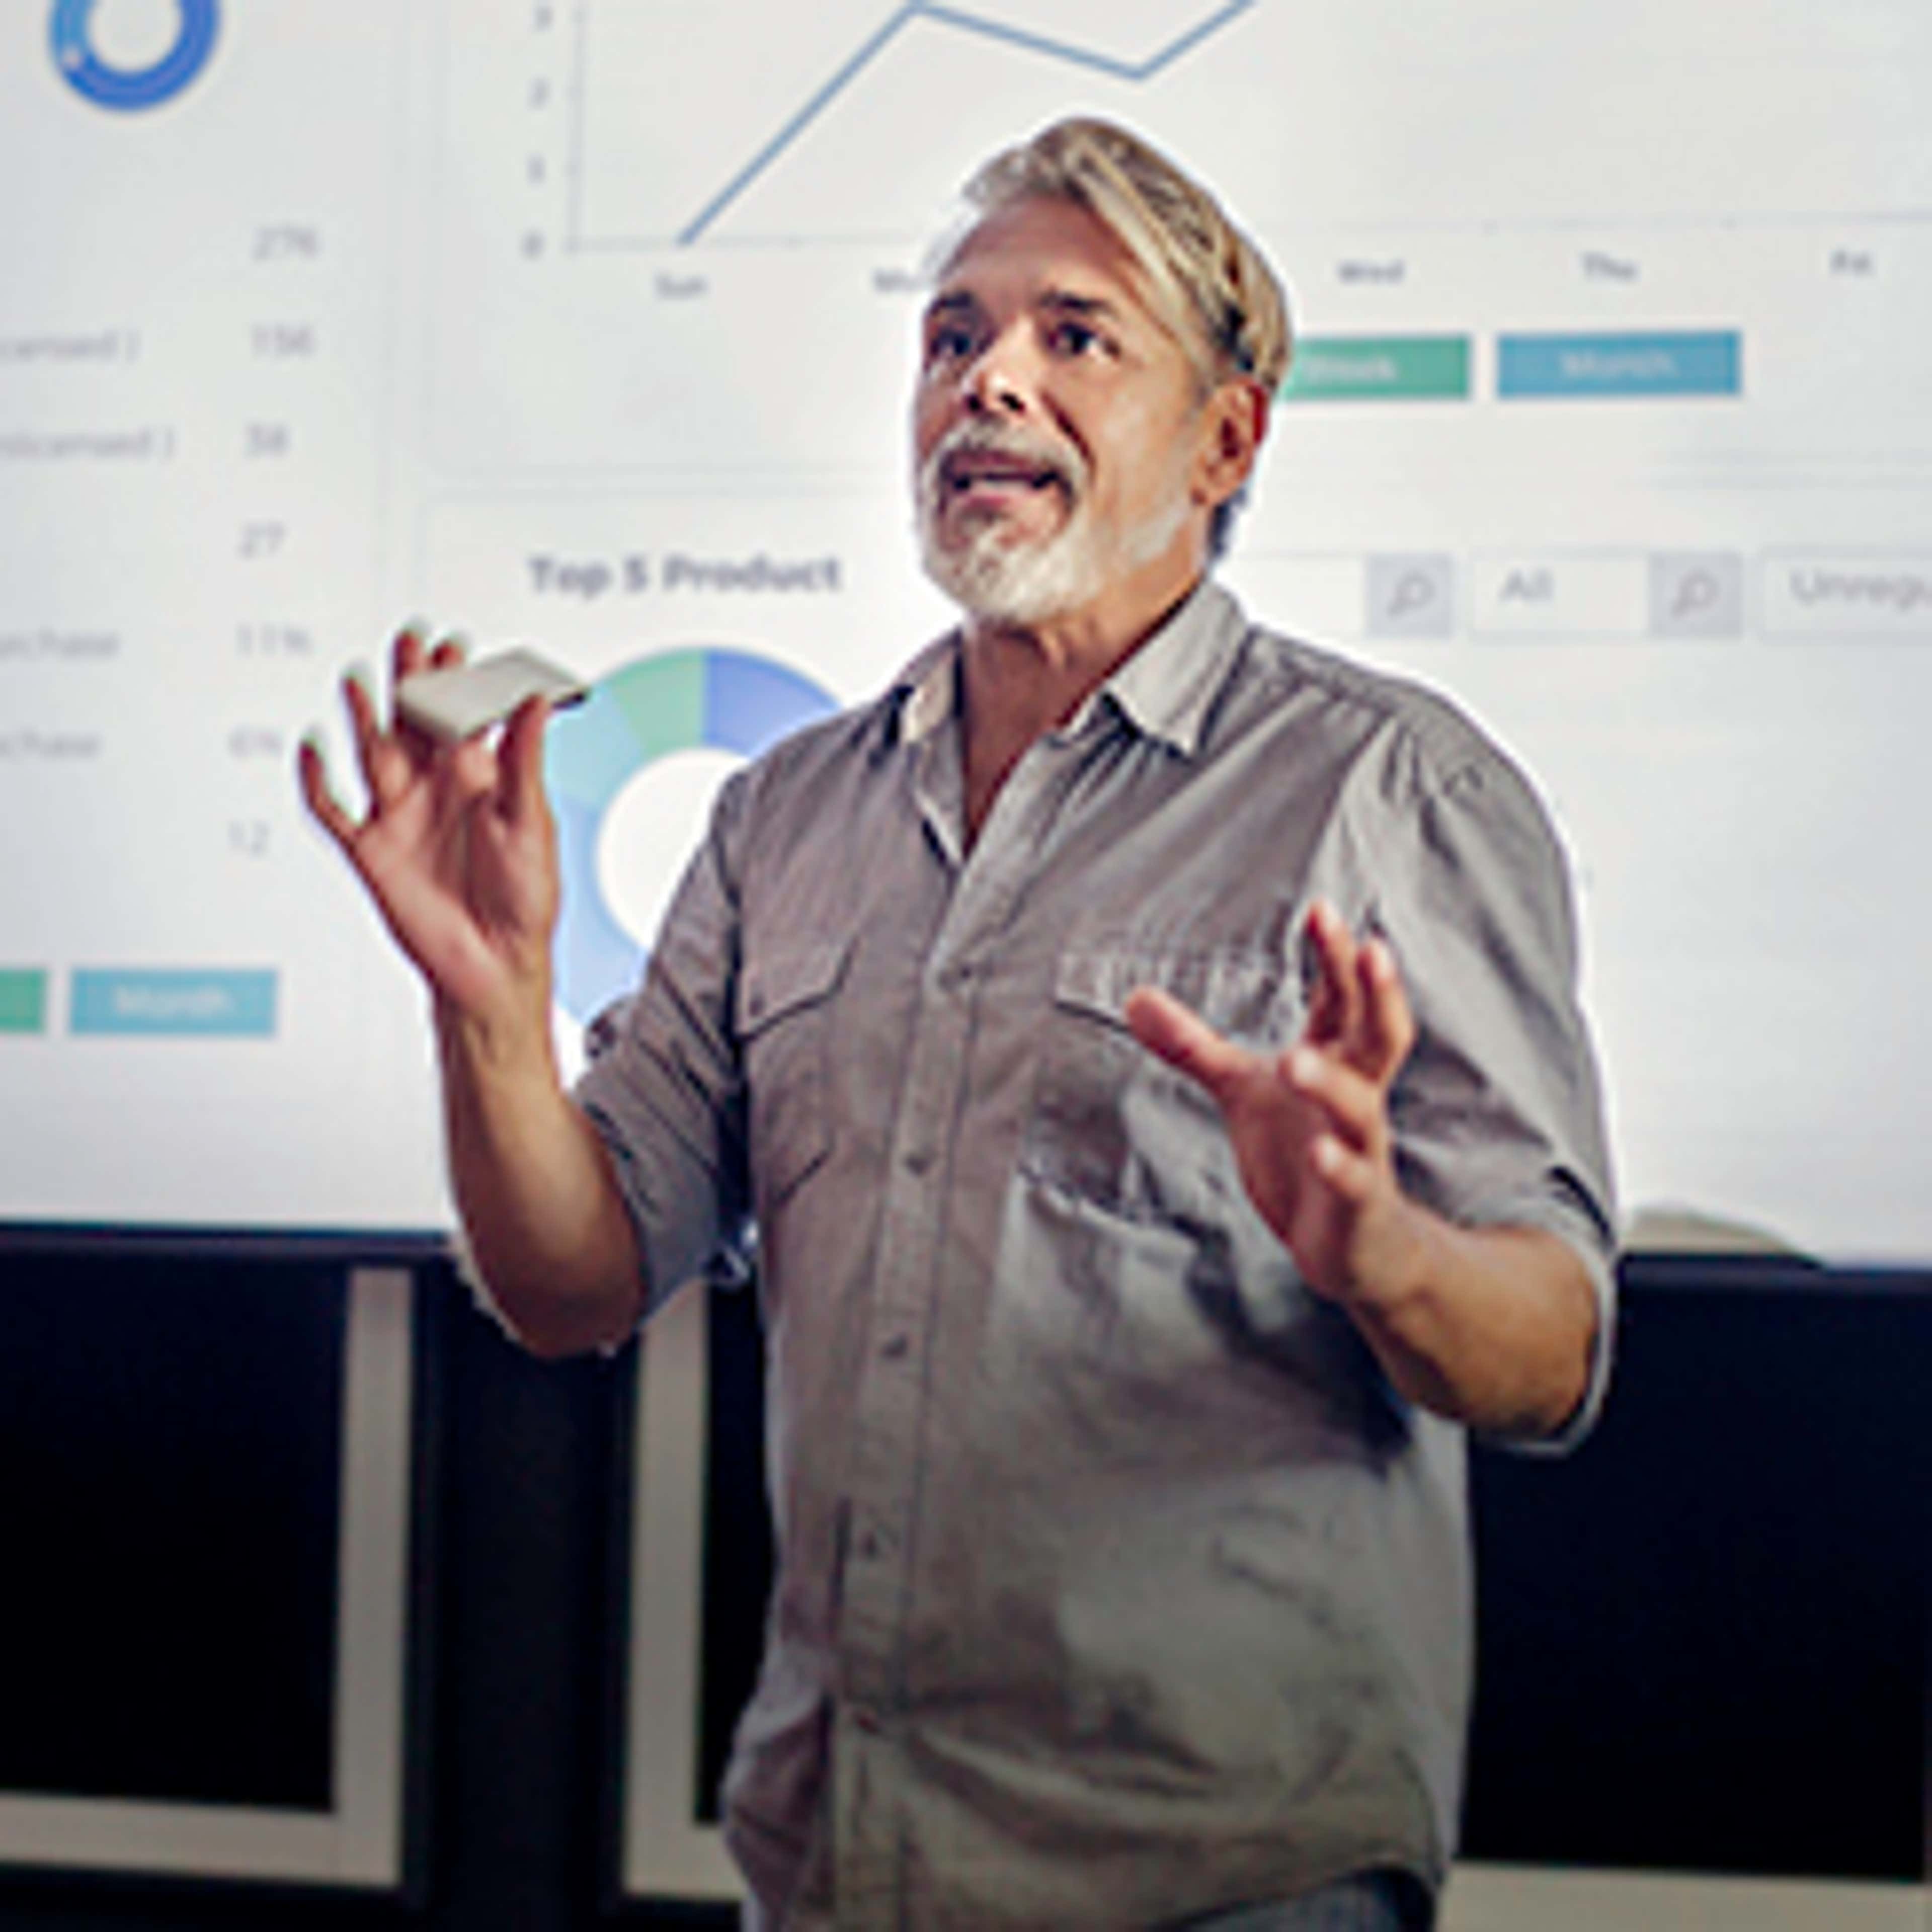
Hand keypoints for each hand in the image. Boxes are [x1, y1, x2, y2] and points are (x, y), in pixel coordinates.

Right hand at [298, 626, 560, 1030]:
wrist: (495, 964)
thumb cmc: (525, 902)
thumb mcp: (533, 823)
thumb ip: (524, 761)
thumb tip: (533, 704)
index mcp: (479, 783)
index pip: (462, 718)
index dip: (456, 683)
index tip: (455, 646)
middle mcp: (436, 793)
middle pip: (414, 724)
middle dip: (410, 683)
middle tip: (409, 642)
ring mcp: (401, 818)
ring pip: (374, 754)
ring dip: (364, 717)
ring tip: (359, 678)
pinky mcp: (372, 851)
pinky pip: (334, 811)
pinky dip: (317, 780)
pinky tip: (312, 748)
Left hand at [1124, 901, 1422, 1306]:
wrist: (1354, 1244)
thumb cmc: (1302, 1148)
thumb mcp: (1242, 1089)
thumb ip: (1194, 1045)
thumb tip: (1132, 996)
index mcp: (1336, 1060)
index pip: (1344, 998)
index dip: (1335, 956)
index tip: (1321, 908)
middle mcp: (1358, 1096)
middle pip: (1381, 1035)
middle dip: (1379, 992)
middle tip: (1371, 946)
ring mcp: (1363, 1149)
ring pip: (1362, 1107)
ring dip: (1331, 1081)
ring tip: (1293, 1058)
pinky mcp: (1360, 1204)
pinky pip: (1357, 1180)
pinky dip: (1340, 1164)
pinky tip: (1319, 1151)